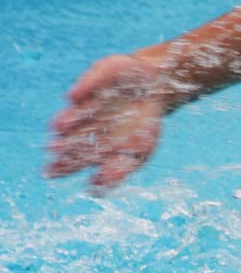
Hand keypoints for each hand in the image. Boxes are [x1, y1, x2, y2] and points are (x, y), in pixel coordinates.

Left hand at [46, 54, 166, 188]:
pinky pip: (90, 84)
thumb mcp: (140, 153)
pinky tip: (74, 97)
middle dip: (63, 144)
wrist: (155, 89)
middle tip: (54, 151)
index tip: (53, 173)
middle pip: (71, 137)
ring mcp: (90, 104)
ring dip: (66, 120)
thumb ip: (119, 172)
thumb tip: (93, 190)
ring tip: (59, 126)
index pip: (76, 158)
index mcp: (95, 145)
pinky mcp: (95, 81)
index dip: (65, 166)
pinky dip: (83, 89)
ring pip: (75, 113)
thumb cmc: (145, 124)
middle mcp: (86, 125)